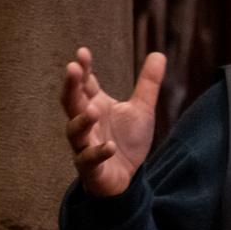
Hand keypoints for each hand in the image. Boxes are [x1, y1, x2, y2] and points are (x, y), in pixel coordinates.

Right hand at [61, 47, 166, 197]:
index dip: (82, 69)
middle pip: (71, 102)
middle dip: (70, 86)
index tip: (82, 52)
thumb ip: (148, 83)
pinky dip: (97, 152)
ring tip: (92, 110)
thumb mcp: (141, 109)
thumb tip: (159, 54)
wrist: (127, 177)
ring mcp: (84, 145)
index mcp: (94, 105)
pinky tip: (109, 146)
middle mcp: (86, 123)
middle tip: (71, 68)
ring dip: (81, 121)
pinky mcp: (91, 167)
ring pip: (74, 132)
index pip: (84, 84)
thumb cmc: (126, 140)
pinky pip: (88, 159)